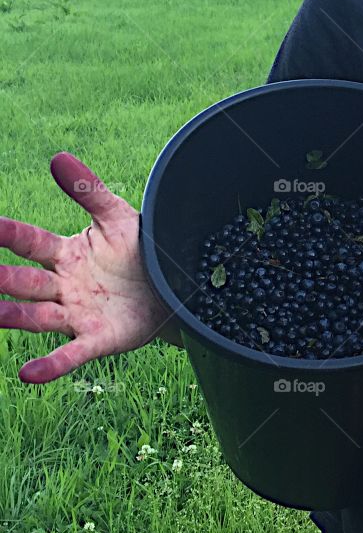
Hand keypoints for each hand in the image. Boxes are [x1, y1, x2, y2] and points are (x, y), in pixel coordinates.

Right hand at [2, 153, 174, 384]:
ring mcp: (78, 314)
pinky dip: (51, 364)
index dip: (7, 234)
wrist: (176, 285)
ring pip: (38, 317)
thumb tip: (58, 157)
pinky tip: (28, 375)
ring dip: (14, 317)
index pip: (29, 243)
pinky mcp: (98, 339)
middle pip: (26, 283)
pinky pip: (71, 354)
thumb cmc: (141, 249)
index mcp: (65, 254)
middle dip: (4, 280)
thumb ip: (89, 191)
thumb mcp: (118, 217)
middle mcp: (64, 285)